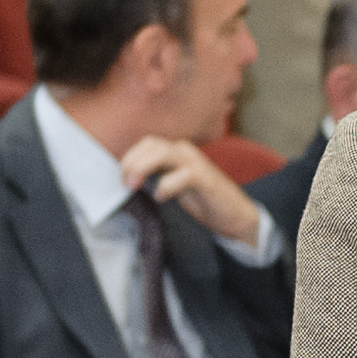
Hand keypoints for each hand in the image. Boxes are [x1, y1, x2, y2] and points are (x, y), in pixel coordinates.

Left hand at [118, 135, 260, 248]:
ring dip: (142, 167)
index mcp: (177, 152)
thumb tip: (129, 179)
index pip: (148, 144)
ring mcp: (196, 163)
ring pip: (163, 153)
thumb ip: (156, 178)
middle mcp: (185, 152)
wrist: (235, 214)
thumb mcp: (174, 185)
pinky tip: (161, 197)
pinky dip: (167, 185)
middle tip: (125, 183)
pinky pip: (182, 175)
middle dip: (132, 162)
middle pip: (152, 144)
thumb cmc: (204, 199)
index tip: (121, 177)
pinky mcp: (205, 179)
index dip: (130, 157)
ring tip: (134, 185)